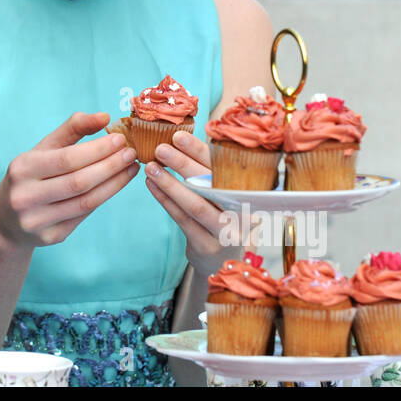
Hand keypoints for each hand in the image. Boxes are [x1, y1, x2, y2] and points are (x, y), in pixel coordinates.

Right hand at [0, 111, 138, 251]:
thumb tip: (105, 117)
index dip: (97, 149)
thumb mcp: (44, 148)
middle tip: (131, 154)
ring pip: (85, 202)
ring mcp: (37, 220)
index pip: (67, 159)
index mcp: (22, 168)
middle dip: (110, 166)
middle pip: (79, 182)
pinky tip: (116, 184)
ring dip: (114, 184)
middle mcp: (25, 196)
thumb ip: (72, 129)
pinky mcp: (50, 237)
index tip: (121, 140)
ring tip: (131, 168)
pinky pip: (84, 215)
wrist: (8, 219)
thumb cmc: (32, 175)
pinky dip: (103, 198)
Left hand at [143, 131, 252, 268]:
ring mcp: (226, 232)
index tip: (178, 136)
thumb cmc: (223, 218)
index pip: (224, 167)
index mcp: (250, 192)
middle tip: (160, 148)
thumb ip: (213, 174)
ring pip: (195, 204)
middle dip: (183, 164)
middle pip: (210, 184)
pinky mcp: (207, 246)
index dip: (199, 151)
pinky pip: (183, 219)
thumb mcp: (228, 196)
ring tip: (150, 167)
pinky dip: (166, 201)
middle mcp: (243, 212)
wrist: (225, 264)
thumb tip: (180, 141)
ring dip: (170, 184)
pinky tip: (152, 186)